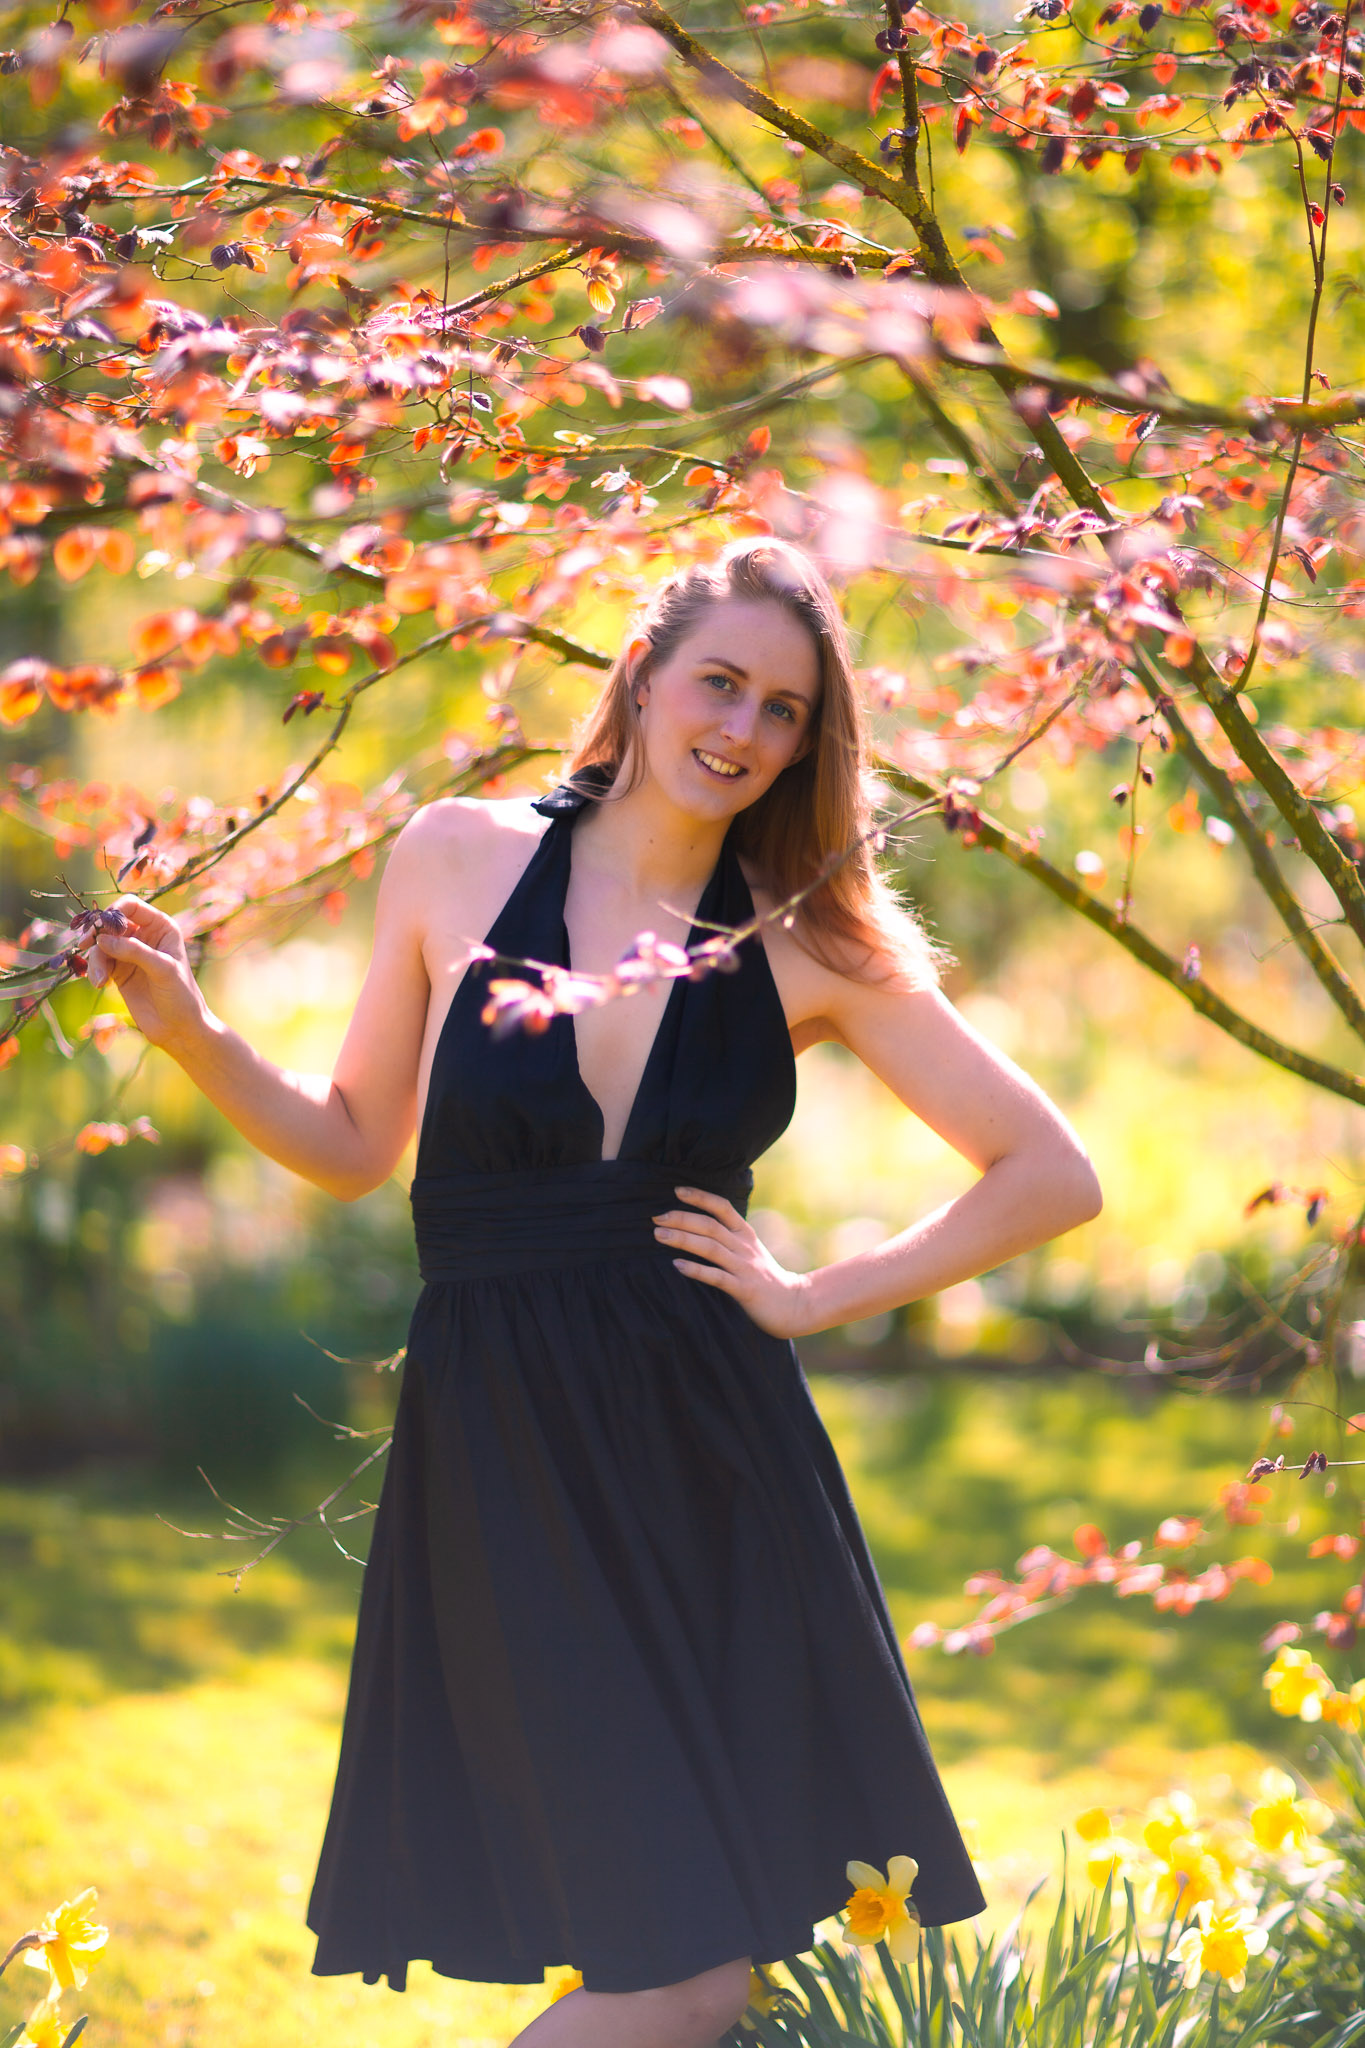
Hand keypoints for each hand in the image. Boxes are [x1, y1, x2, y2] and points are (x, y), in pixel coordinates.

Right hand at [91, 896, 211, 1055]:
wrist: (178, 1028)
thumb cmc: (180, 995)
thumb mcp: (163, 969)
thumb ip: (135, 952)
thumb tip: (102, 939)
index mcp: (161, 926)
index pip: (131, 906)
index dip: (113, 912)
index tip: (100, 926)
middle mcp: (144, 935)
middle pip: (110, 923)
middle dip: (97, 933)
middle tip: (84, 945)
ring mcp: (129, 953)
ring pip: (101, 944)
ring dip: (95, 958)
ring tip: (99, 980)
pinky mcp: (118, 970)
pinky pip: (99, 961)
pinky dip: (95, 969)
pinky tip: (100, 983)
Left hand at [653, 1186, 814, 1338]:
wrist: (793, 1304)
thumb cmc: (765, 1277)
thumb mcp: (749, 1251)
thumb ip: (728, 1238)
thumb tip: (695, 1226)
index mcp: (745, 1235)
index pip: (722, 1208)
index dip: (700, 1197)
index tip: (677, 1190)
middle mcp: (744, 1247)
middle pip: (710, 1226)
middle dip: (682, 1219)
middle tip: (656, 1216)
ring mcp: (745, 1268)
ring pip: (711, 1248)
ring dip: (683, 1240)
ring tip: (659, 1236)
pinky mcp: (744, 1290)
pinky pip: (717, 1278)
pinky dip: (697, 1270)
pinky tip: (677, 1266)